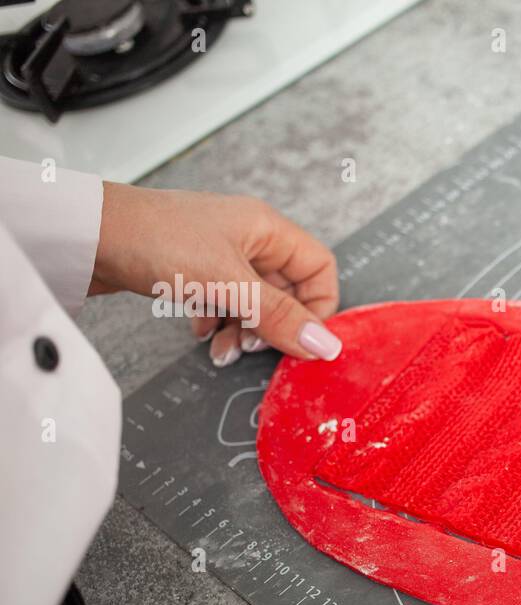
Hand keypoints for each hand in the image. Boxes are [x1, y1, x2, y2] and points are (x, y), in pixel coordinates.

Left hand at [91, 182, 342, 366]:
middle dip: (273, 326)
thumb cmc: (154, 240)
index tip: (302, 340)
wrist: (84, 235)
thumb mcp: (227, 283)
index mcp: (267, 229)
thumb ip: (279, 316)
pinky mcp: (192, 272)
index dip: (317, 307)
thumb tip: (325, 345)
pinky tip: (199, 331)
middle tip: (253, 345)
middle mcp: (248, 240)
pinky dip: (217, 323)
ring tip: (222, 348)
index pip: (319, 269)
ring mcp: (219, 256)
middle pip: (286, 291)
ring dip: (243, 331)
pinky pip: (223, 304)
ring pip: (253, 303)